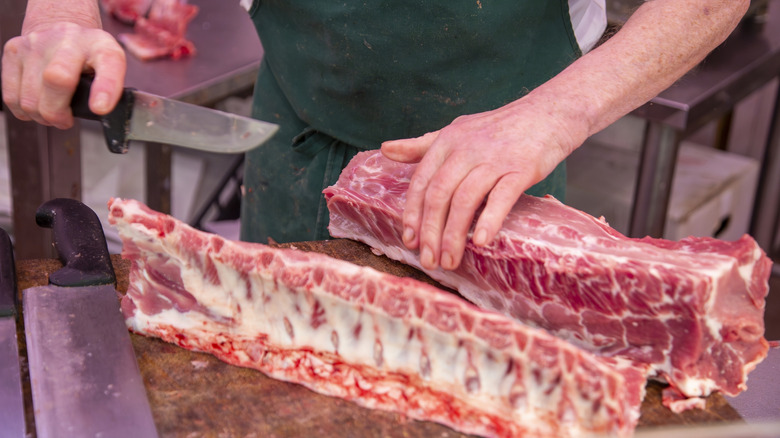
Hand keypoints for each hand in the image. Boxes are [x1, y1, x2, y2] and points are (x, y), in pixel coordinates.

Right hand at [2, 22, 125, 128]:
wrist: (61, 29)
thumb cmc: (88, 56)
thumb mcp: (111, 67)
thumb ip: (112, 88)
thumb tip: (98, 111)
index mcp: (100, 44)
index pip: (108, 61)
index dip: (104, 88)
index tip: (100, 108)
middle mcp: (68, 38)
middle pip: (56, 81)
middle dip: (59, 114)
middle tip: (65, 119)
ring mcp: (37, 42)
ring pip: (30, 98)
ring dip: (41, 116)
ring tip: (52, 110)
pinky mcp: (14, 50)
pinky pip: (12, 97)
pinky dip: (24, 110)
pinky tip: (37, 103)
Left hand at [381, 97, 584, 270]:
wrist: (548, 113)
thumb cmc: (499, 128)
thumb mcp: (456, 131)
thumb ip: (421, 146)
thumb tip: (385, 149)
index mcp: (447, 142)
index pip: (421, 182)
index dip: (412, 214)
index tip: (409, 241)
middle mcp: (466, 150)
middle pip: (439, 195)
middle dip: (431, 232)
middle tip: (429, 260)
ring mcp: (494, 159)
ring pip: (465, 200)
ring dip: (454, 234)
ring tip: (450, 260)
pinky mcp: (521, 168)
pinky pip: (501, 197)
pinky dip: (488, 220)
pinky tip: (480, 242)